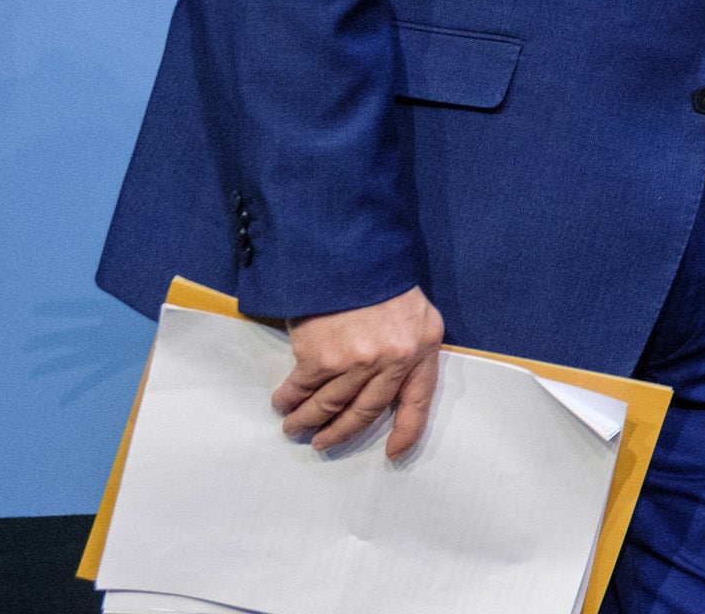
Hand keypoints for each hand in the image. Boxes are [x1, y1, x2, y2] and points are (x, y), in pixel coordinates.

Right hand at [272, 286, 444, 456]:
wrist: (348, 251)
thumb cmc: (381, 278)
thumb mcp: (414, 312)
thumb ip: (408, 346)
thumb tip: (390, 383)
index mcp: (422, 347)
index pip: (418, 400)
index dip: (407, 430)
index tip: (394, 454)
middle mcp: (393, 360)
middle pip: (365, 411)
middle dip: (340, 432)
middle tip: (322, 443)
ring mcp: (356, 362)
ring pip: (329, 405)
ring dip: (308, 420)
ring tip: (294, 427)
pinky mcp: (321, 358)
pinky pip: (302, 388)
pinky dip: (289, 399)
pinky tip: (282, 402)